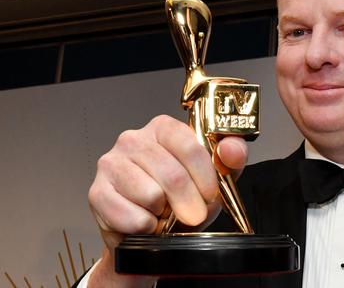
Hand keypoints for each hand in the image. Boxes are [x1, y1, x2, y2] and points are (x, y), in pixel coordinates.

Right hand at [86, 115, 247, 286]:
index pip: (189, 146)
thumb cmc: (183, 198)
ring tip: (163, 212)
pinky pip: (132, 216)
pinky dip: (146, 227)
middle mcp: (133, 139)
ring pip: (151, 196)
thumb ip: (231, 158)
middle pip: (172, 174)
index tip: (211, 196)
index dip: (205, 177)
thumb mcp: (215, 177)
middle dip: (189, 203)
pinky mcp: (96, 192)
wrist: (151, 231)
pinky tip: (146, 222)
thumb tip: (231, 148)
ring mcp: (111, 164)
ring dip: (164, 214)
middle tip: (192, 215)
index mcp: (163, 128)